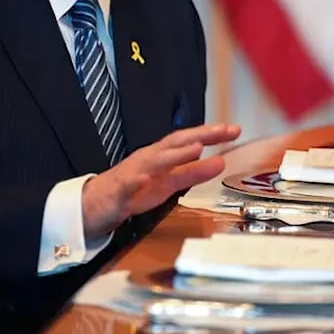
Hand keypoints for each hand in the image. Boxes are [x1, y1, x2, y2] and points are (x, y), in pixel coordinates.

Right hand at [81, 123, 240, 238]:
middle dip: (199, 135)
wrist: (99, 203)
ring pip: (155, 160)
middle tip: (222, 131)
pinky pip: (128, 185)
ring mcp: (135, 172)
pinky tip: (146, 179)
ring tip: (196, 148)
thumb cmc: (136, 189)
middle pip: (176, 142)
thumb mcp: (171, 182)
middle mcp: (149, 158)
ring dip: (175, 154)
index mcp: (162, 156)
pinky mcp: (121, 190)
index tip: (233, 130)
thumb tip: (220, 161)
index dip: (211, 134)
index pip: (189, 140)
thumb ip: (194, 172)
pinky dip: (137, 181)